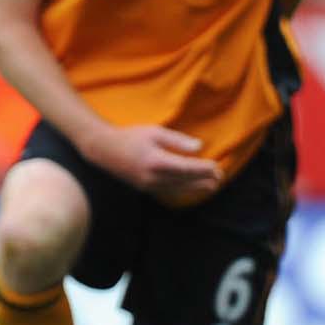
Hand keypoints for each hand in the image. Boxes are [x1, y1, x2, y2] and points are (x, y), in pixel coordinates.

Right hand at [78, 123, 222, 203]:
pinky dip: (183, 191)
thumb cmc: (131, 136)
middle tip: (220, 177)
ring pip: (178, 189)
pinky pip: (168, 193)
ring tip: (212, 186)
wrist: (104, 150)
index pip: (187, 168)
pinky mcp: (145, 189)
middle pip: (185, 181)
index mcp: (157, 161)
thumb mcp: (154, 132)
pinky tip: (191, 190)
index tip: (217, 167)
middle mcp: (153, 177)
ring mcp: (148, 186)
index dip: (204, 169)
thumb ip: (177, 140)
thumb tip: (199, 147)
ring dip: (196, 188)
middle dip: (204, 180)